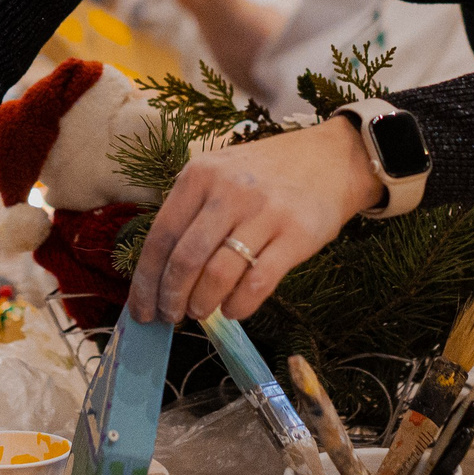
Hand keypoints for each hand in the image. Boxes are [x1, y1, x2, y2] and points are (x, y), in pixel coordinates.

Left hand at [125, 118, 379, 323]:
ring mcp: (264, 212)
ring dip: (202, 304)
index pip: (160, 236)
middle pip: (185, 259)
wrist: (332, 158)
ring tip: (200, 312)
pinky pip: (257, 282)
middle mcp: (228, 190)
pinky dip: (238, 305)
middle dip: (171, 298)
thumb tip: (161, 273)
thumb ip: (192, 212)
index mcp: (200, 175)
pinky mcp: (297, 234)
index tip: (142, 309)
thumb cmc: (266, 174)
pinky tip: (233, 309)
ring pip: (217, 274)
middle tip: (171, 316)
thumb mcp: (220, 173)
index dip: (146, 280)